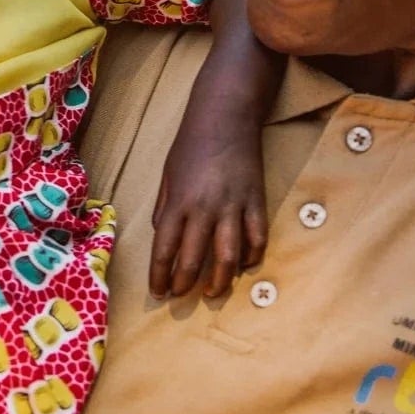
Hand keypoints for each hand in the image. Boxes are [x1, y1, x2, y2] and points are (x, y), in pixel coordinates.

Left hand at [149, 115, 267, 299]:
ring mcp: (233, 206)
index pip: (164, 250)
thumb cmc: (191, 145)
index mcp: (178, 202)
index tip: (158, 292)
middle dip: (184, 284)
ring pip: (228, 257)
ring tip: (212, 292)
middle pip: (194, 259)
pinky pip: (257, 238)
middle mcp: (204, 209)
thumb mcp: (167, 175)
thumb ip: (164, 208)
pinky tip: (244, 266)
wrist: (225, 117)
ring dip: (220, 281)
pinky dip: (252, 257)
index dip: (160, 276)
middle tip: (180, 296)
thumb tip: (161, 236)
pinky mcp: (256, 201)